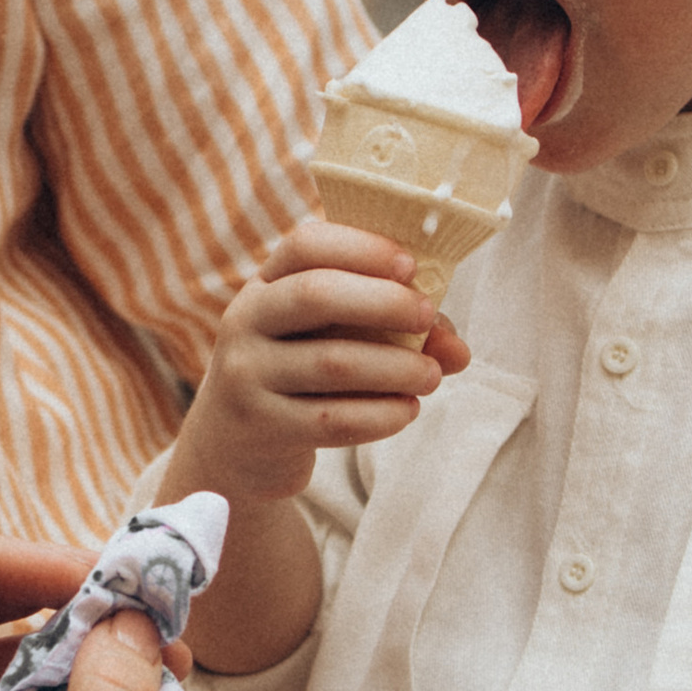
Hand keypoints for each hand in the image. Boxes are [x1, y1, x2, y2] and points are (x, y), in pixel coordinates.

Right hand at [169, 221, 469, 509]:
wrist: (233, 446)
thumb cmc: (298, 374)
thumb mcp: (331, 338)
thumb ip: (393, 330)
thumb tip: (458, 351)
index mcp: (266, 284)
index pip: (306, 245)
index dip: (362, 247)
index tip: (411, 265)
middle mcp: (247, 320)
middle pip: (316, 295)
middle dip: (384, 302)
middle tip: (429, 316)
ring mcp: (246, 374)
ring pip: (332, 362)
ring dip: (395, 367)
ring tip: (431, 376)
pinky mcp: (260, 426)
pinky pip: (331, 418)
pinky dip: (380, 415)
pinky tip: (406, 411)